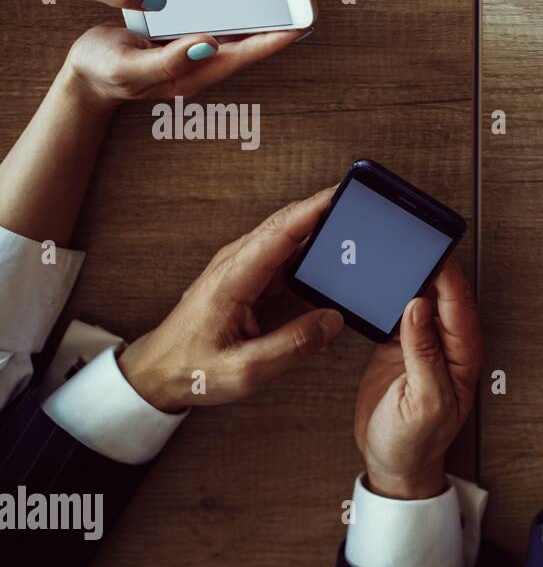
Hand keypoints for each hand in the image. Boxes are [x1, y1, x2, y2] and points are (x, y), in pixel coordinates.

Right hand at [64, 24, 297, 111]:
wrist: (86, 74)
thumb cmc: (104, 72)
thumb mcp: (131, 69)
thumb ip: (170, 60)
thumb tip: (208, 44)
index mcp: (195, 72)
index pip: (243, 54)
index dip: (272, 40)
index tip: (299, 24)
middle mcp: (202, 62)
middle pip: (248, 42)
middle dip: (275, 23)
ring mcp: (196, 51)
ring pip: (237, 32)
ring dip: (260, 13)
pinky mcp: (185, 38)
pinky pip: (217, 22)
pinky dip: (234, 7)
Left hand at [118, 187, 344, 412]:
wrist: (158, 372)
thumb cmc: (193, 369)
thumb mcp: (246, 369)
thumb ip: (293, 345)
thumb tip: (333, 321)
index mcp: (232, 279)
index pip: (279, 233)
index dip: (312, 210)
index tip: (342, 195)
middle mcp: (235, 265)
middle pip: (286, 226)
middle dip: (324, 213)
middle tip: (360, 212)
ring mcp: (240, 269)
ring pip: (287, 241)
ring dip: (318, 238)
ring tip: (353, 240)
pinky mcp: (246, 278)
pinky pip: (284, 260)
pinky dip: (308, 260)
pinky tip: (328, 272)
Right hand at [354, 260, 480, 500]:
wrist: (393, 463)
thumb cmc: (417, 441)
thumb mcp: (425, 401)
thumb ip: (423, 354)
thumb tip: (418, 307)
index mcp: (464, 353)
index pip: (459, 301)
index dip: (446, 272)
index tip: (430, 245)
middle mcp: (448, 342)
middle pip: (441, 291)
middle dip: (428, 263)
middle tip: (406, 235)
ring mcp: (422, 341)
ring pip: (419, 295)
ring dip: (407, 274)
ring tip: (389, 246)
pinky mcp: (398, 344)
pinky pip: (396, 309)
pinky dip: (388, 293)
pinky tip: (375, 275)